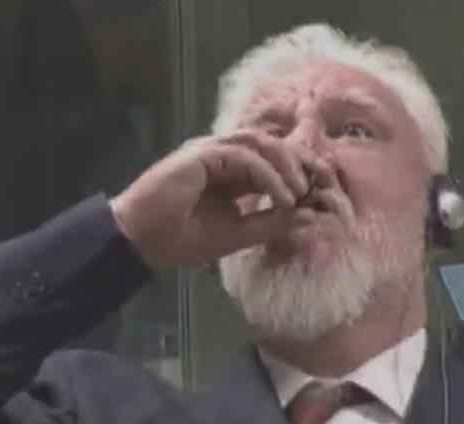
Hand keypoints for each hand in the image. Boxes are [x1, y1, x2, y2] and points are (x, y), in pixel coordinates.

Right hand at [110, 130, 313, 268]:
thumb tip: (309, 215)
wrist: (142, 241)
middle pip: (272, 143)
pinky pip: (245, 155)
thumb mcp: (237, 234)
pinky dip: (269, 175)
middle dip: (301, 161)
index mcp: (230, 173)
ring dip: (287, 165)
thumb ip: (271, 223)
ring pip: (261, 142)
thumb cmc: (181, 239)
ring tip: (300, 193)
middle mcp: (222, 156)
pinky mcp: (201, 154)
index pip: (272, 160)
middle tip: (321, 186)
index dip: (299, 170)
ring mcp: (210, 151)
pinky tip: (281, 196)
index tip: (320, 193)